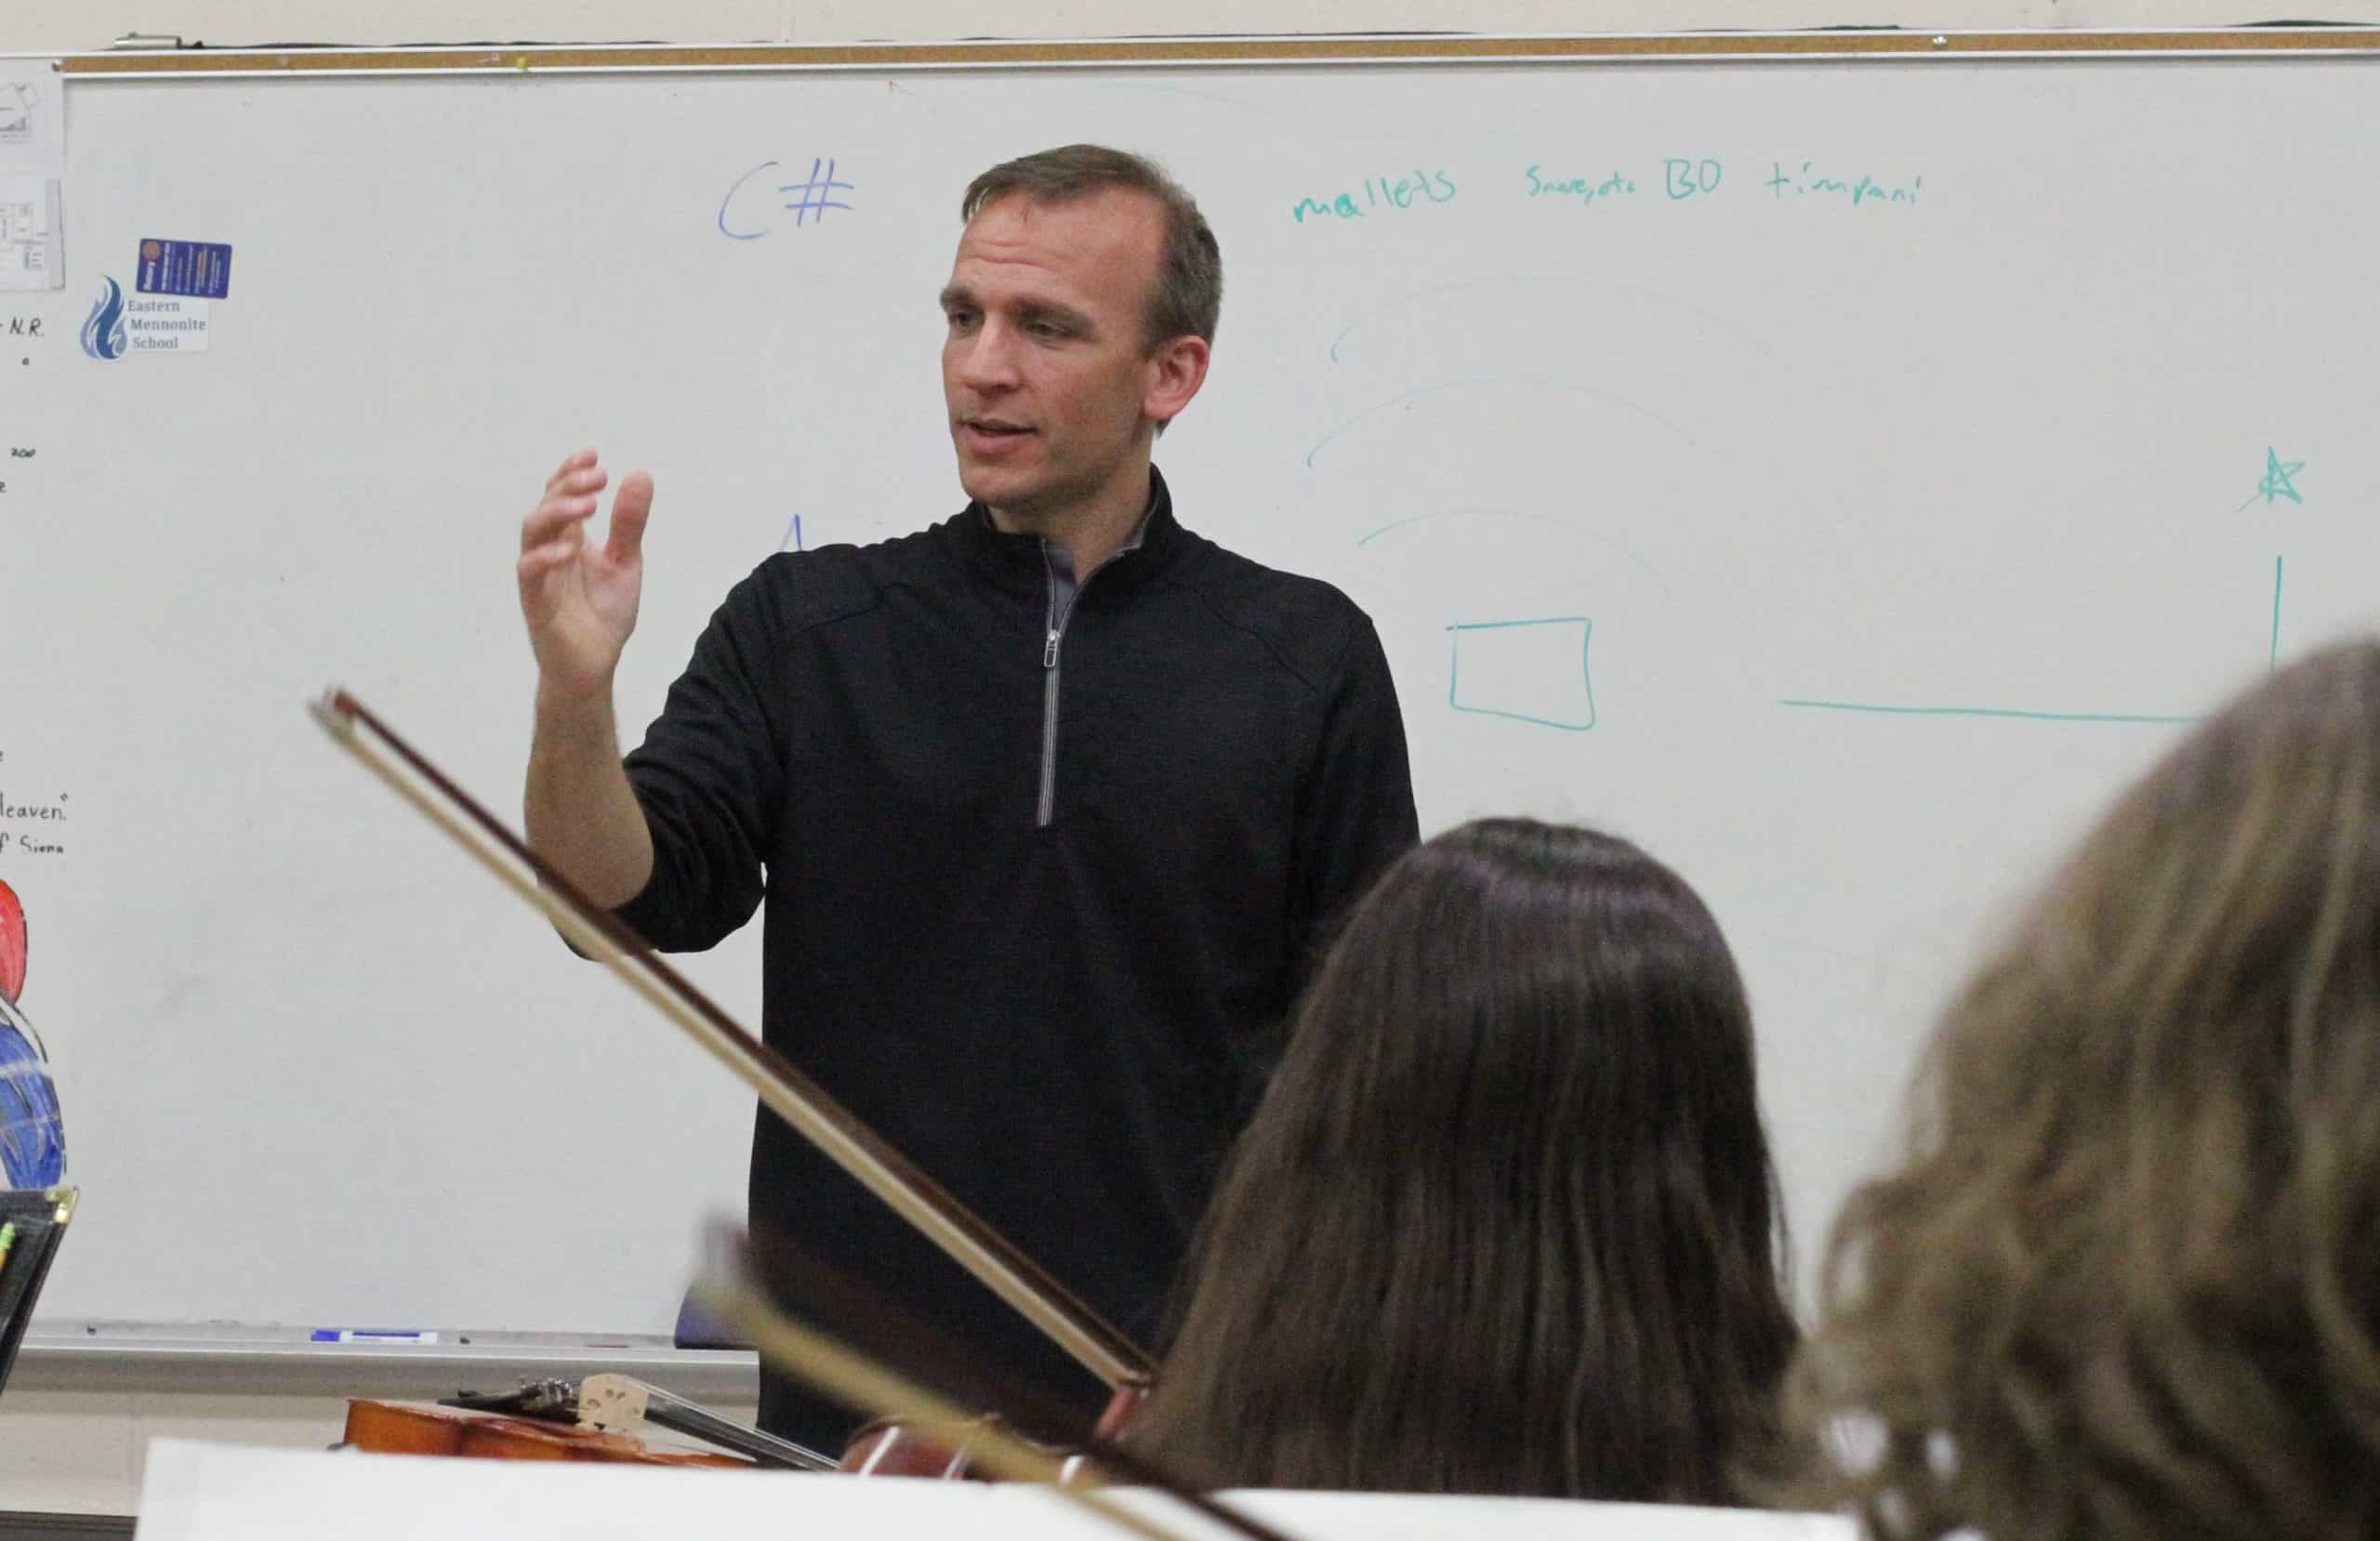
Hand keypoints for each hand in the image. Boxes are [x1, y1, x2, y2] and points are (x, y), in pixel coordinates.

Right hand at [518, 449, 652, 703]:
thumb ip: (629, 523)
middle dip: (568, 486)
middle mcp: (549, 550)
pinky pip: (529, 574)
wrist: (594, 665)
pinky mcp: (535, 603)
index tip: (593, 455)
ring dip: (557, 513)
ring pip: (531, 533)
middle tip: (598, 476)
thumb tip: (640, 474)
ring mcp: (539, 575)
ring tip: (589, 506)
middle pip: (545, 505)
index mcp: (568, 537)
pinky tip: (572, 548)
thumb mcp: (626, 562)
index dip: (570, 472)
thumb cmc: (603, 613)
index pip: (561, 495)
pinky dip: (546, 557)